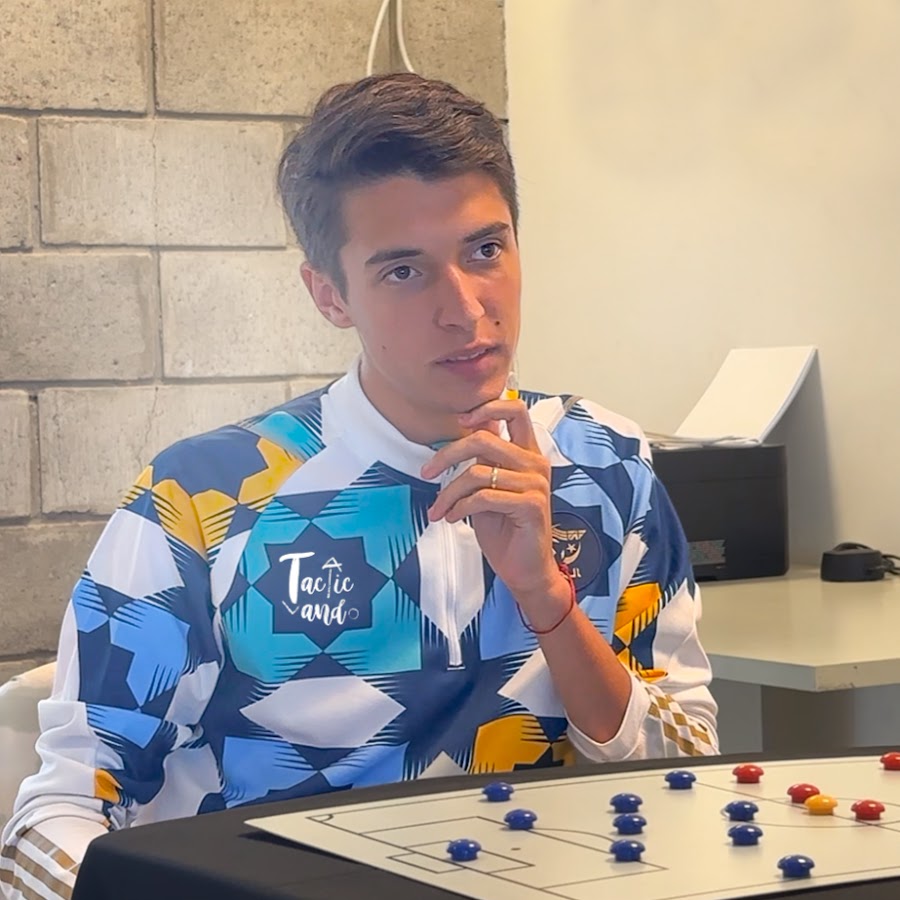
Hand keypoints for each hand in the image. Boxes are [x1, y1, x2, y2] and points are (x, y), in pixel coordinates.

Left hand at [420, 398, 561, 601]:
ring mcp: (535, 483)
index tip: (459, 421)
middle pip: (484, 439)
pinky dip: (460, 508)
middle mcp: (535, 463)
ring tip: (439, 509)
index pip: (515, 409)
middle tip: (427, 472)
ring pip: (477, 473)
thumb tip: (463, 432)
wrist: (524, 568)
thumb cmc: (505, 528)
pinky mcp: (531, 505)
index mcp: (527, 452)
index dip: (487, 407)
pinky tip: (453, 518)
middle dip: (447, 455)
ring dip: (448, 493)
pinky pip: (484, 497)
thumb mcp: (489, 487)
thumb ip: (484, 461)